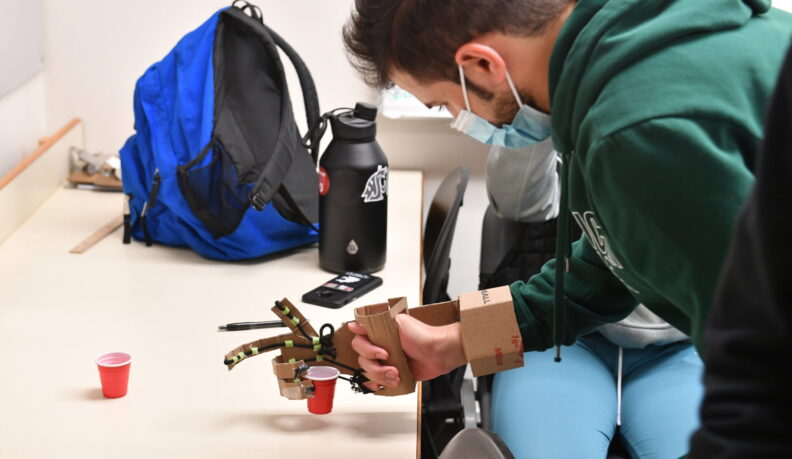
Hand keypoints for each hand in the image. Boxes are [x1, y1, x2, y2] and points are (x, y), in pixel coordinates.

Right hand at [348, 314, 466, 391]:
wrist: (440, 353)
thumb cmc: (424, 336)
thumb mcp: (398, 323)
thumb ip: (374, 324)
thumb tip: (355, 324)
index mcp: (379, 333)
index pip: (359, 343)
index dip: (368, 350)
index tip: (383, 352)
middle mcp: (380, 347)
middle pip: (363, 361)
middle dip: (377, 367)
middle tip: (392, 365)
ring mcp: (386, 362)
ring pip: (370, 374)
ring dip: (382, 377)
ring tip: (397, 374)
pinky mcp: (393, 375)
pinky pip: (378, 383)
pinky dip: (381, 386)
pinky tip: (390, 382)